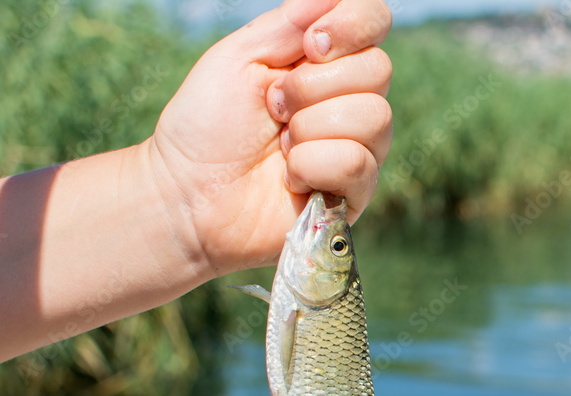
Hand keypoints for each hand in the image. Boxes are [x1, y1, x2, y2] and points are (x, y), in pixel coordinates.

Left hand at [145, 0, 392, 274]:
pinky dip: (312, 165)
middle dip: (313, 86)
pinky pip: (356, 162)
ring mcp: (357, 148)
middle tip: (273, 107)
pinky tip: (290, 176)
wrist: (187, 194)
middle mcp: (350, 101)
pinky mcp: (354, 193)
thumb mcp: (239, 57)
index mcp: (325, 62)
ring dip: (311, 127)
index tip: (309, 44)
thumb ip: (288, 23)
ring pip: (374, 117)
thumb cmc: (206, 127)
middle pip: (378, 70)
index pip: (373, 21)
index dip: (353, 25)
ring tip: (281, 145)